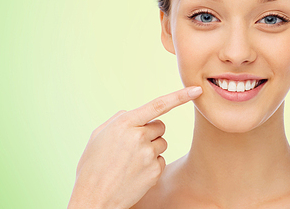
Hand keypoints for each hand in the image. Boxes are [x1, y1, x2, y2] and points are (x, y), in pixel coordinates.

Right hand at [67, 86, 202, 208]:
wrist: (93, 198)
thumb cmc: (92, 167)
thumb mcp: (97, 136)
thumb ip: (117, 120)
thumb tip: (131, 113)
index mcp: (124, 124)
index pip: (158, 105)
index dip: (180, 96)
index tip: (197, 90)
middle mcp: (138, 136)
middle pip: (160, 126)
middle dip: (151, 133)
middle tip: (133, 146)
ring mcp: (148, 155)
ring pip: (162, 144)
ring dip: (151, 149)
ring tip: (131, 161)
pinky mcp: (154, 171)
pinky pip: (161, 161)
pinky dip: (151, 165)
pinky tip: (135, 173)